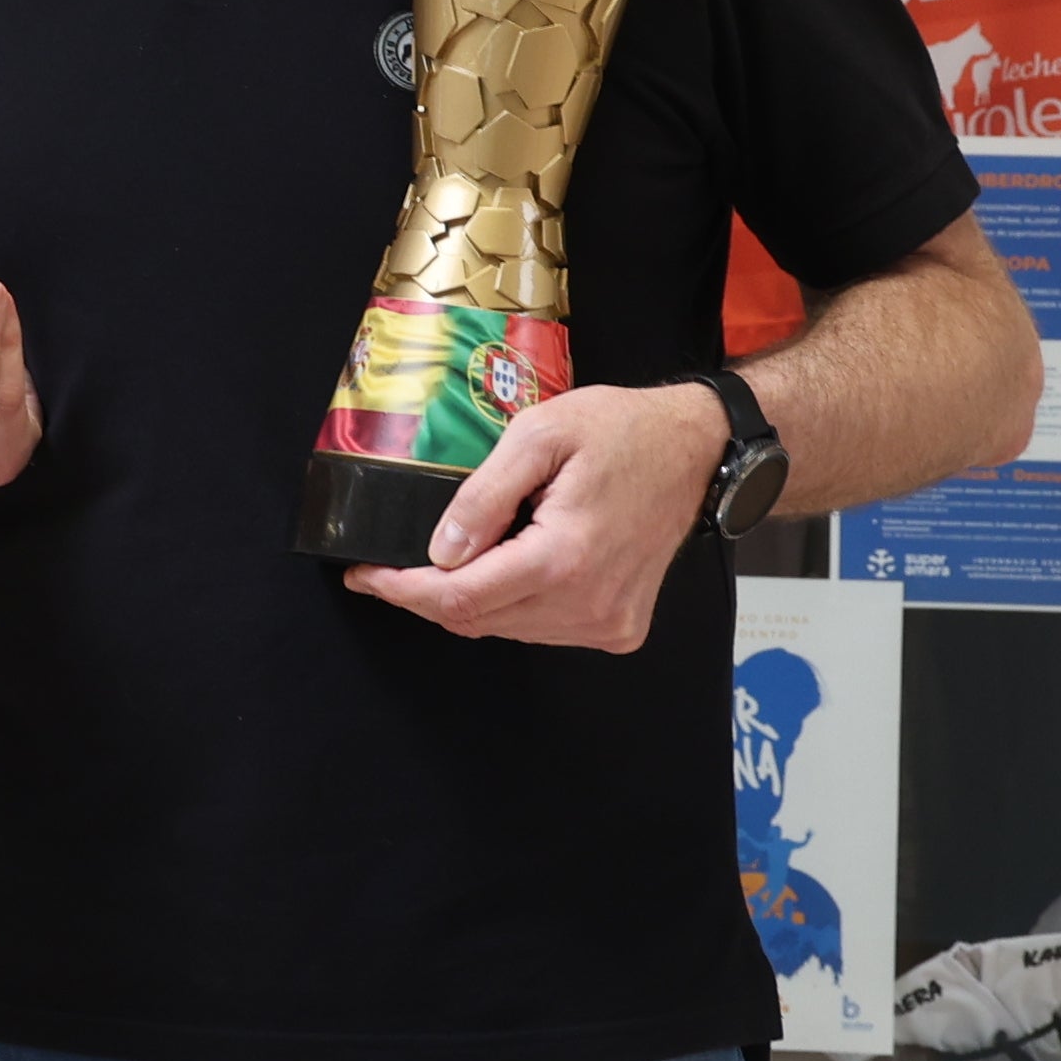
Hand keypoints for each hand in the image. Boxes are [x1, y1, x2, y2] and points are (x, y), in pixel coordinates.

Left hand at [344, 381, 729, 650]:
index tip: (364, 576)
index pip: (458, 598)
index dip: (402, 589)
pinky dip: (511, 606)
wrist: (695, 450)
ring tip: (459, 554)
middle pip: (476, 619)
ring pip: (506, 629)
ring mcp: (607, 623)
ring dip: (469, 600)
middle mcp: (588, 604)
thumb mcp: (538, 435)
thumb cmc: (621, 431)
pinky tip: (508, 566)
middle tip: (391, 565)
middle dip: (426, 594)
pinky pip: (542, 629)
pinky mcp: (620, 629)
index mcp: (564, 558)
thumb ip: (482, 496)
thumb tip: (439, 551)